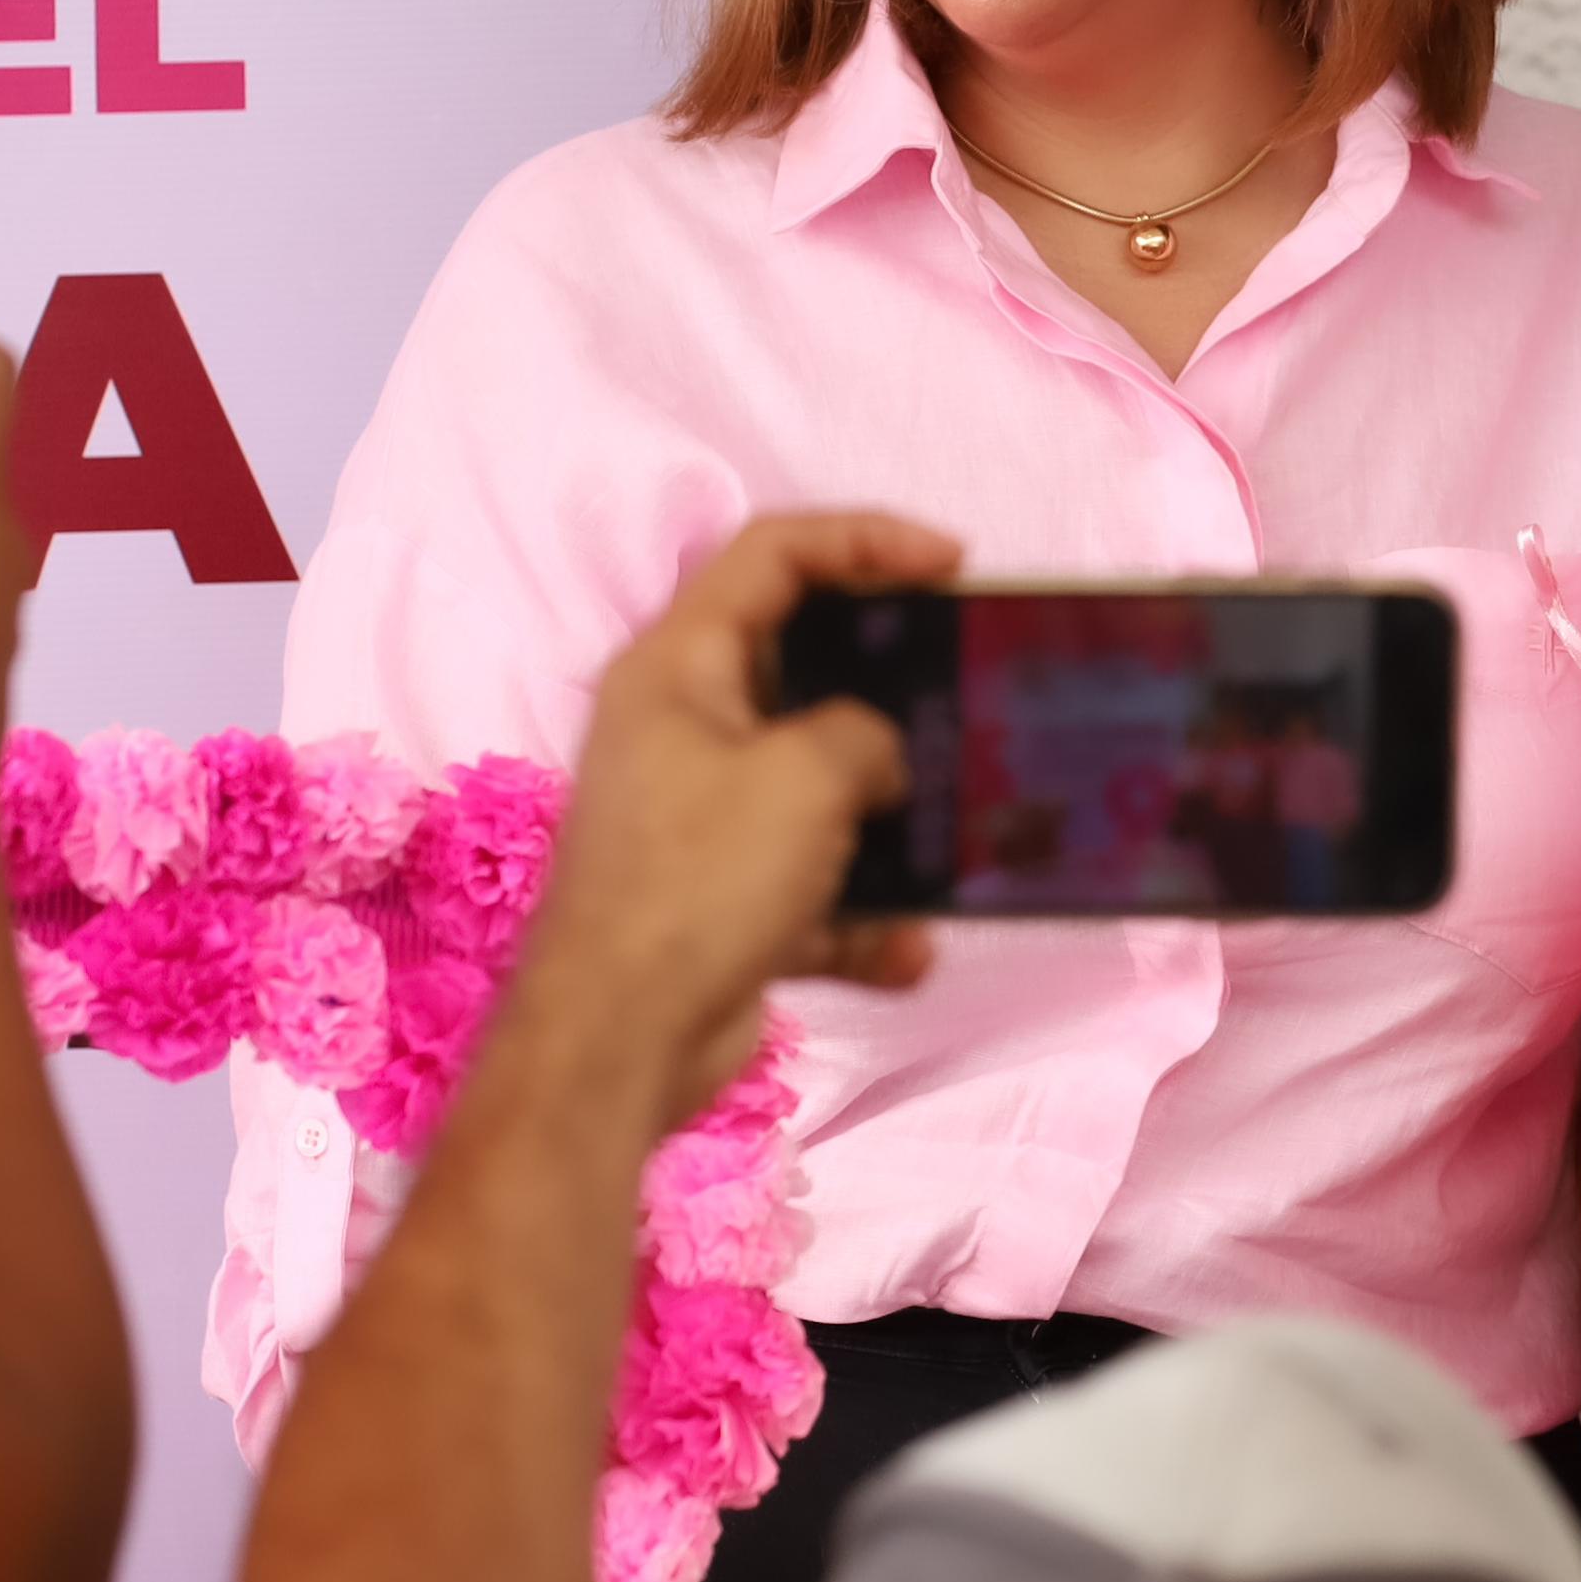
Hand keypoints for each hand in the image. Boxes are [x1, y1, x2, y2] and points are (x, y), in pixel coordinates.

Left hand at [527, 510, 959, 1133]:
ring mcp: (700, 817)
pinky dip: (861, 914)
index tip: (952, 564)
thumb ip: (864, 735)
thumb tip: (877, 759)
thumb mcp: (806, 777)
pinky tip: (907, 947)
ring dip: (886, 809)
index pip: (774, 554)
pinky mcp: (720, 901)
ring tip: (957, 820)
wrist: (618, 1042)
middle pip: (799, 666)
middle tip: (962, 683)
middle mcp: (682, 728)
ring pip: (815, 784)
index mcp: (679, 665)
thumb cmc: (697, 881)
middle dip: (888, 679)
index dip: (867, 539)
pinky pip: (812, 886)